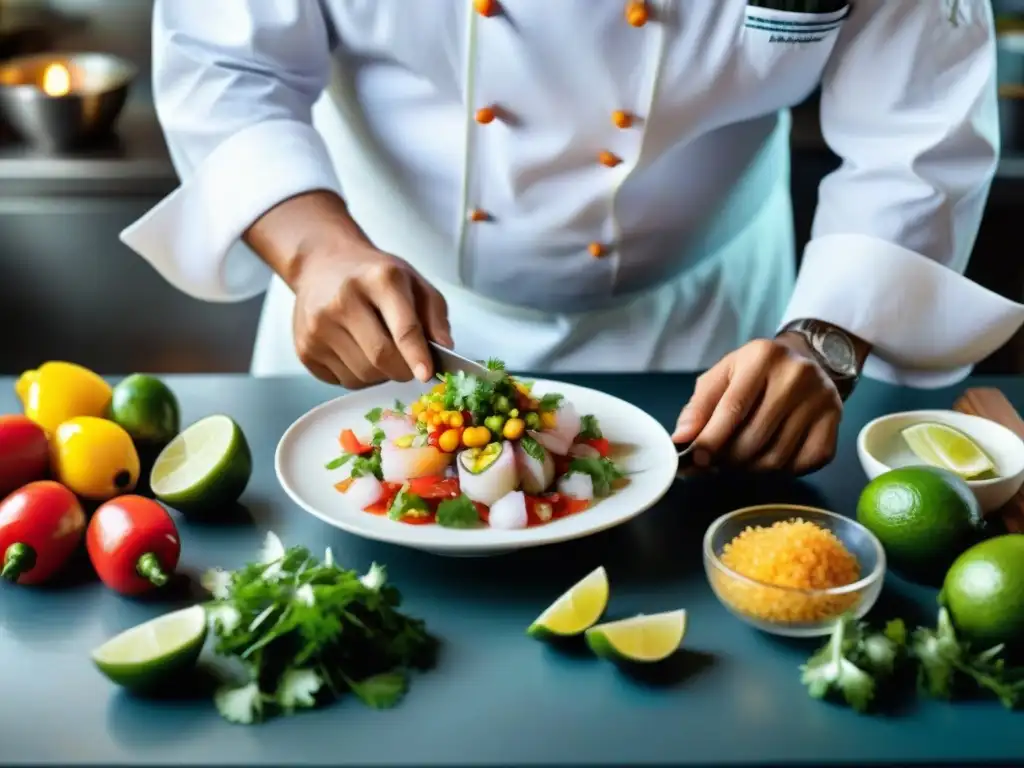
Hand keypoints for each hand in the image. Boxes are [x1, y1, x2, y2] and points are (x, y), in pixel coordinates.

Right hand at [291, 240, 451, 388]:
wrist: (321, 265)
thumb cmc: (374, 276)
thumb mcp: (413, 281)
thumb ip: (435, 314)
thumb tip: (445, 349)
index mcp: (379, 279)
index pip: (402, 326)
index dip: (416, 355)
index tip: (426, 374)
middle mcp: (343, 301)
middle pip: (381, 357)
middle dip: (403, 370)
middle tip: (409, 365)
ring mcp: (318, 326)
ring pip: (363, 375)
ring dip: (381, 374)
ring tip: (380, 350)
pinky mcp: (304, 348)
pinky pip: (344, 381)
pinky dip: (361, 377)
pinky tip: (358, 352)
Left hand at [671, 337, 842, 474]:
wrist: (807, 361)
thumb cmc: (755, 372)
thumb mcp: (723, 376)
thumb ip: (699, 406)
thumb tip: (682, 438)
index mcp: (762, 357)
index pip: (733, 408)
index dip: (711, 440)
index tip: (696, 460)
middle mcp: (797, 375)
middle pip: (754, 438)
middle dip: (728, 459)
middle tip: (716, 462)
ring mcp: (821, 400)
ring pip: (776, 457)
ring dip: (750, 468)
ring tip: (739, 460)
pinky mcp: (835, 423)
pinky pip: (802, 464)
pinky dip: (780, 471)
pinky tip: (769, 457)